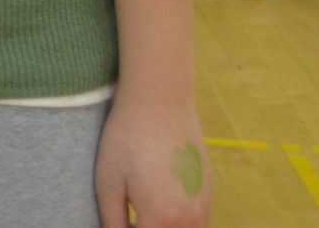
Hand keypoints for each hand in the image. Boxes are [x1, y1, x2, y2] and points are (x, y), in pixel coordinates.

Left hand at [94, 91, 210, 227]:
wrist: (160, 102)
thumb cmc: (127, 139)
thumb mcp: (108, 183)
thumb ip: (114, 222)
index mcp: (162, 219)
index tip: (120, 220)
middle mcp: (191, 219)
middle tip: (129, 217)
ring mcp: (205, 206)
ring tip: (143, 210)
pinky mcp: (210, 192)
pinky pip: (199, 221)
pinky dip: (181, 221)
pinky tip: (161, 200)